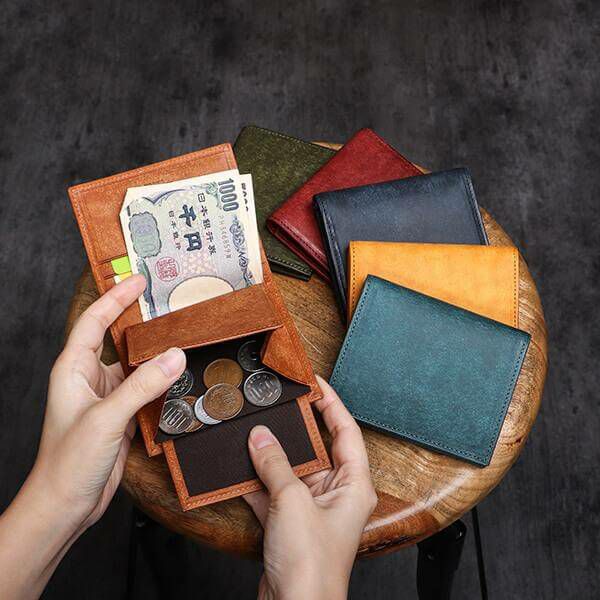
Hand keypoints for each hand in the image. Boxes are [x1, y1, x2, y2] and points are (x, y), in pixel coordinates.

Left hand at [0, 274, 185, 598]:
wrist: (65, 505)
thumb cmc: (69, 462)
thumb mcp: (106, 417)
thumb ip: (142, 385)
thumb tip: (175, 355)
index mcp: (73, 369)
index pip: (95, 321)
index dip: (116, 297)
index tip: (139, 280)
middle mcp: (89, 378)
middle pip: (118, 339)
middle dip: (140, 320)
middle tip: (168, 301)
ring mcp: (106, 397)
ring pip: (136, 365)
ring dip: (156, 353)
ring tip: (182, 336)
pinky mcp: (121, 415)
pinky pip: (145, 388)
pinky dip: (162, 381)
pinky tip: (181, 376)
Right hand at [244, 376, 376, 599]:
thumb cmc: (312, 565)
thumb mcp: (293, 502)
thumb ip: (275, 464)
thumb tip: (261, 437)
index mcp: (354, 484)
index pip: (346, 431)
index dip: (332, 403)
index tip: (315, 382)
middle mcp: (337, 494)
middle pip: (318, 447)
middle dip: (297, 426)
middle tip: (280, 401)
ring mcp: (313, 508)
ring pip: (292, 469)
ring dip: (272, 454)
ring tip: (254, 428)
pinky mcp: (291, 523)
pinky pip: (275, 491)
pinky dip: (257, 480)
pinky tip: (239, 467)